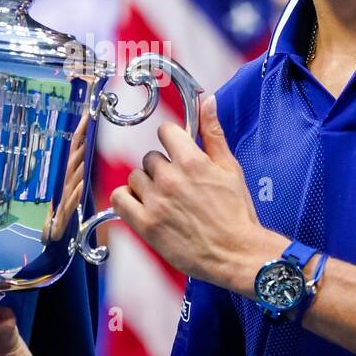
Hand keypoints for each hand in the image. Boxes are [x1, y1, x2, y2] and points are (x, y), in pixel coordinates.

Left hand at [110, 94, 285, 294]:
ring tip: (163, 200)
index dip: (172, 141)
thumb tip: (208, 102)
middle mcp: (170, 179)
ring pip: (135, 177)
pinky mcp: (145, 224)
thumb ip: (214, 133)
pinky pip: (119, 198)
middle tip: (177, 186)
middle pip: (150, 158)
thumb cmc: (236, 214)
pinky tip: (141, 205)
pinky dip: (126, 199)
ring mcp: (155, 202)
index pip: (165, 131)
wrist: (236, 254)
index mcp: (192, 161)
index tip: (178, 153)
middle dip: (162, 169)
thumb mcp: (230, 168)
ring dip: (146, 185)